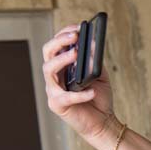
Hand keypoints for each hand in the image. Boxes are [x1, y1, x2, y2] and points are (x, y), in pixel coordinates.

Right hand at [41, 24, 114, 149]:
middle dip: (59, 41)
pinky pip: (66, 97)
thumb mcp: (100, 75)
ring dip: (61, 60)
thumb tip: (93, 45)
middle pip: (48, 53)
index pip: (57, 45)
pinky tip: (92, 91)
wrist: (103, 122)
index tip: (78, 26)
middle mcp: (54, 76)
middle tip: (75, 35)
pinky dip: (80, 94)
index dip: (65, 34)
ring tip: (75, 54)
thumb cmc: (99, 98)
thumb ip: (95, 61)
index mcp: (62, 66)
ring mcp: (53, 90)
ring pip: (48, 70)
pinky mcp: (57, 105)